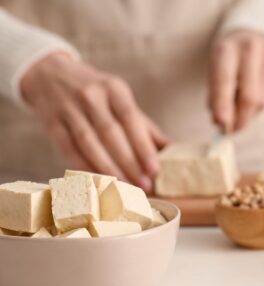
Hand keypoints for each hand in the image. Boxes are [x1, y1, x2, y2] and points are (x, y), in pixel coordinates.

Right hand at [21, 52, 168, 191]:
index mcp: (113, 88)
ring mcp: (69, 109)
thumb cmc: (95, 92)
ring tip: (125, 187)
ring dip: (108, 168)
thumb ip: (143, 124)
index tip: (155, 169)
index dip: (143, 145)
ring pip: (90, 144)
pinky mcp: (52, 124)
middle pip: (111, 134)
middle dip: (129, 162)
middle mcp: (91, 96)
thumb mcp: (119, 98)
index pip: (131, 118)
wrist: (49, 76)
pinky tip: (98, 182)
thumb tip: (170, 148)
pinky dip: (84, 167)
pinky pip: (69, 149)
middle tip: (144, 185)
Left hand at [208, 30, 263, 131]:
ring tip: (238, 111)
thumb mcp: (213, 71)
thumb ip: (215, 96)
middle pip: (250, 95)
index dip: (222, 105)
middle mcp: (252, 48)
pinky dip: (258, 105)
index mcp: (227, 48)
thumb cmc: (226, 59)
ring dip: (249, 114)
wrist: (250, 34)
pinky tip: (251, 97)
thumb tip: (221, 123)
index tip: (220, 123)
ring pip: (263, 100)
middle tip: (231, 130)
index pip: (225, 81)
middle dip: (240, 119)